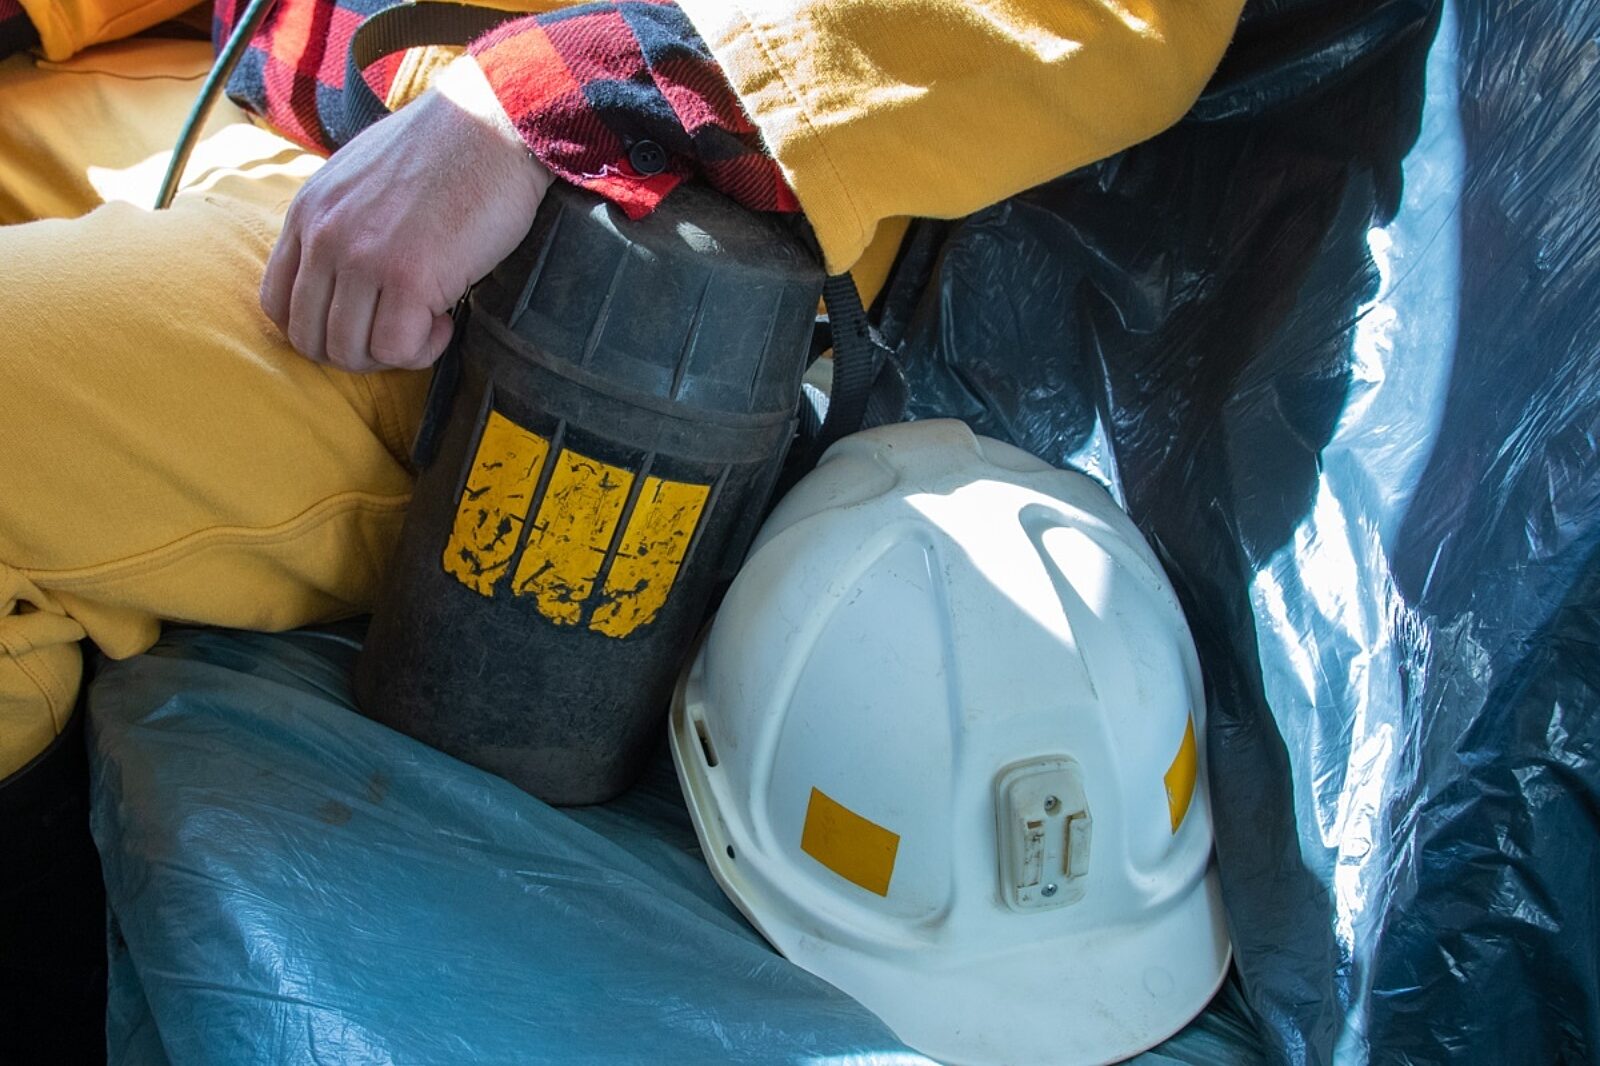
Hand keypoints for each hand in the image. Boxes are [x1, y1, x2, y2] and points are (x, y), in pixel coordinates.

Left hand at [261, 58, 551, 371]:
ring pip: (351, 351)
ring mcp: (364, 258)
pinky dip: (424, 350)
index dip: (318, 330)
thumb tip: (342, 276)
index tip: (360, 323)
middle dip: (356, 353)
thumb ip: (339, 221)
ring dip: (392, 354)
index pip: (277, 303)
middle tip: (399, 333)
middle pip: (310, 339)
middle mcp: (326, 237)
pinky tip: (447, 321)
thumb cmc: (443, 150)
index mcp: (308, 212)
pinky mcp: (410, 278)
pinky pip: (398, 349)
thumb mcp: (361, 175)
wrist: (493, 126)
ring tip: (428, 324)